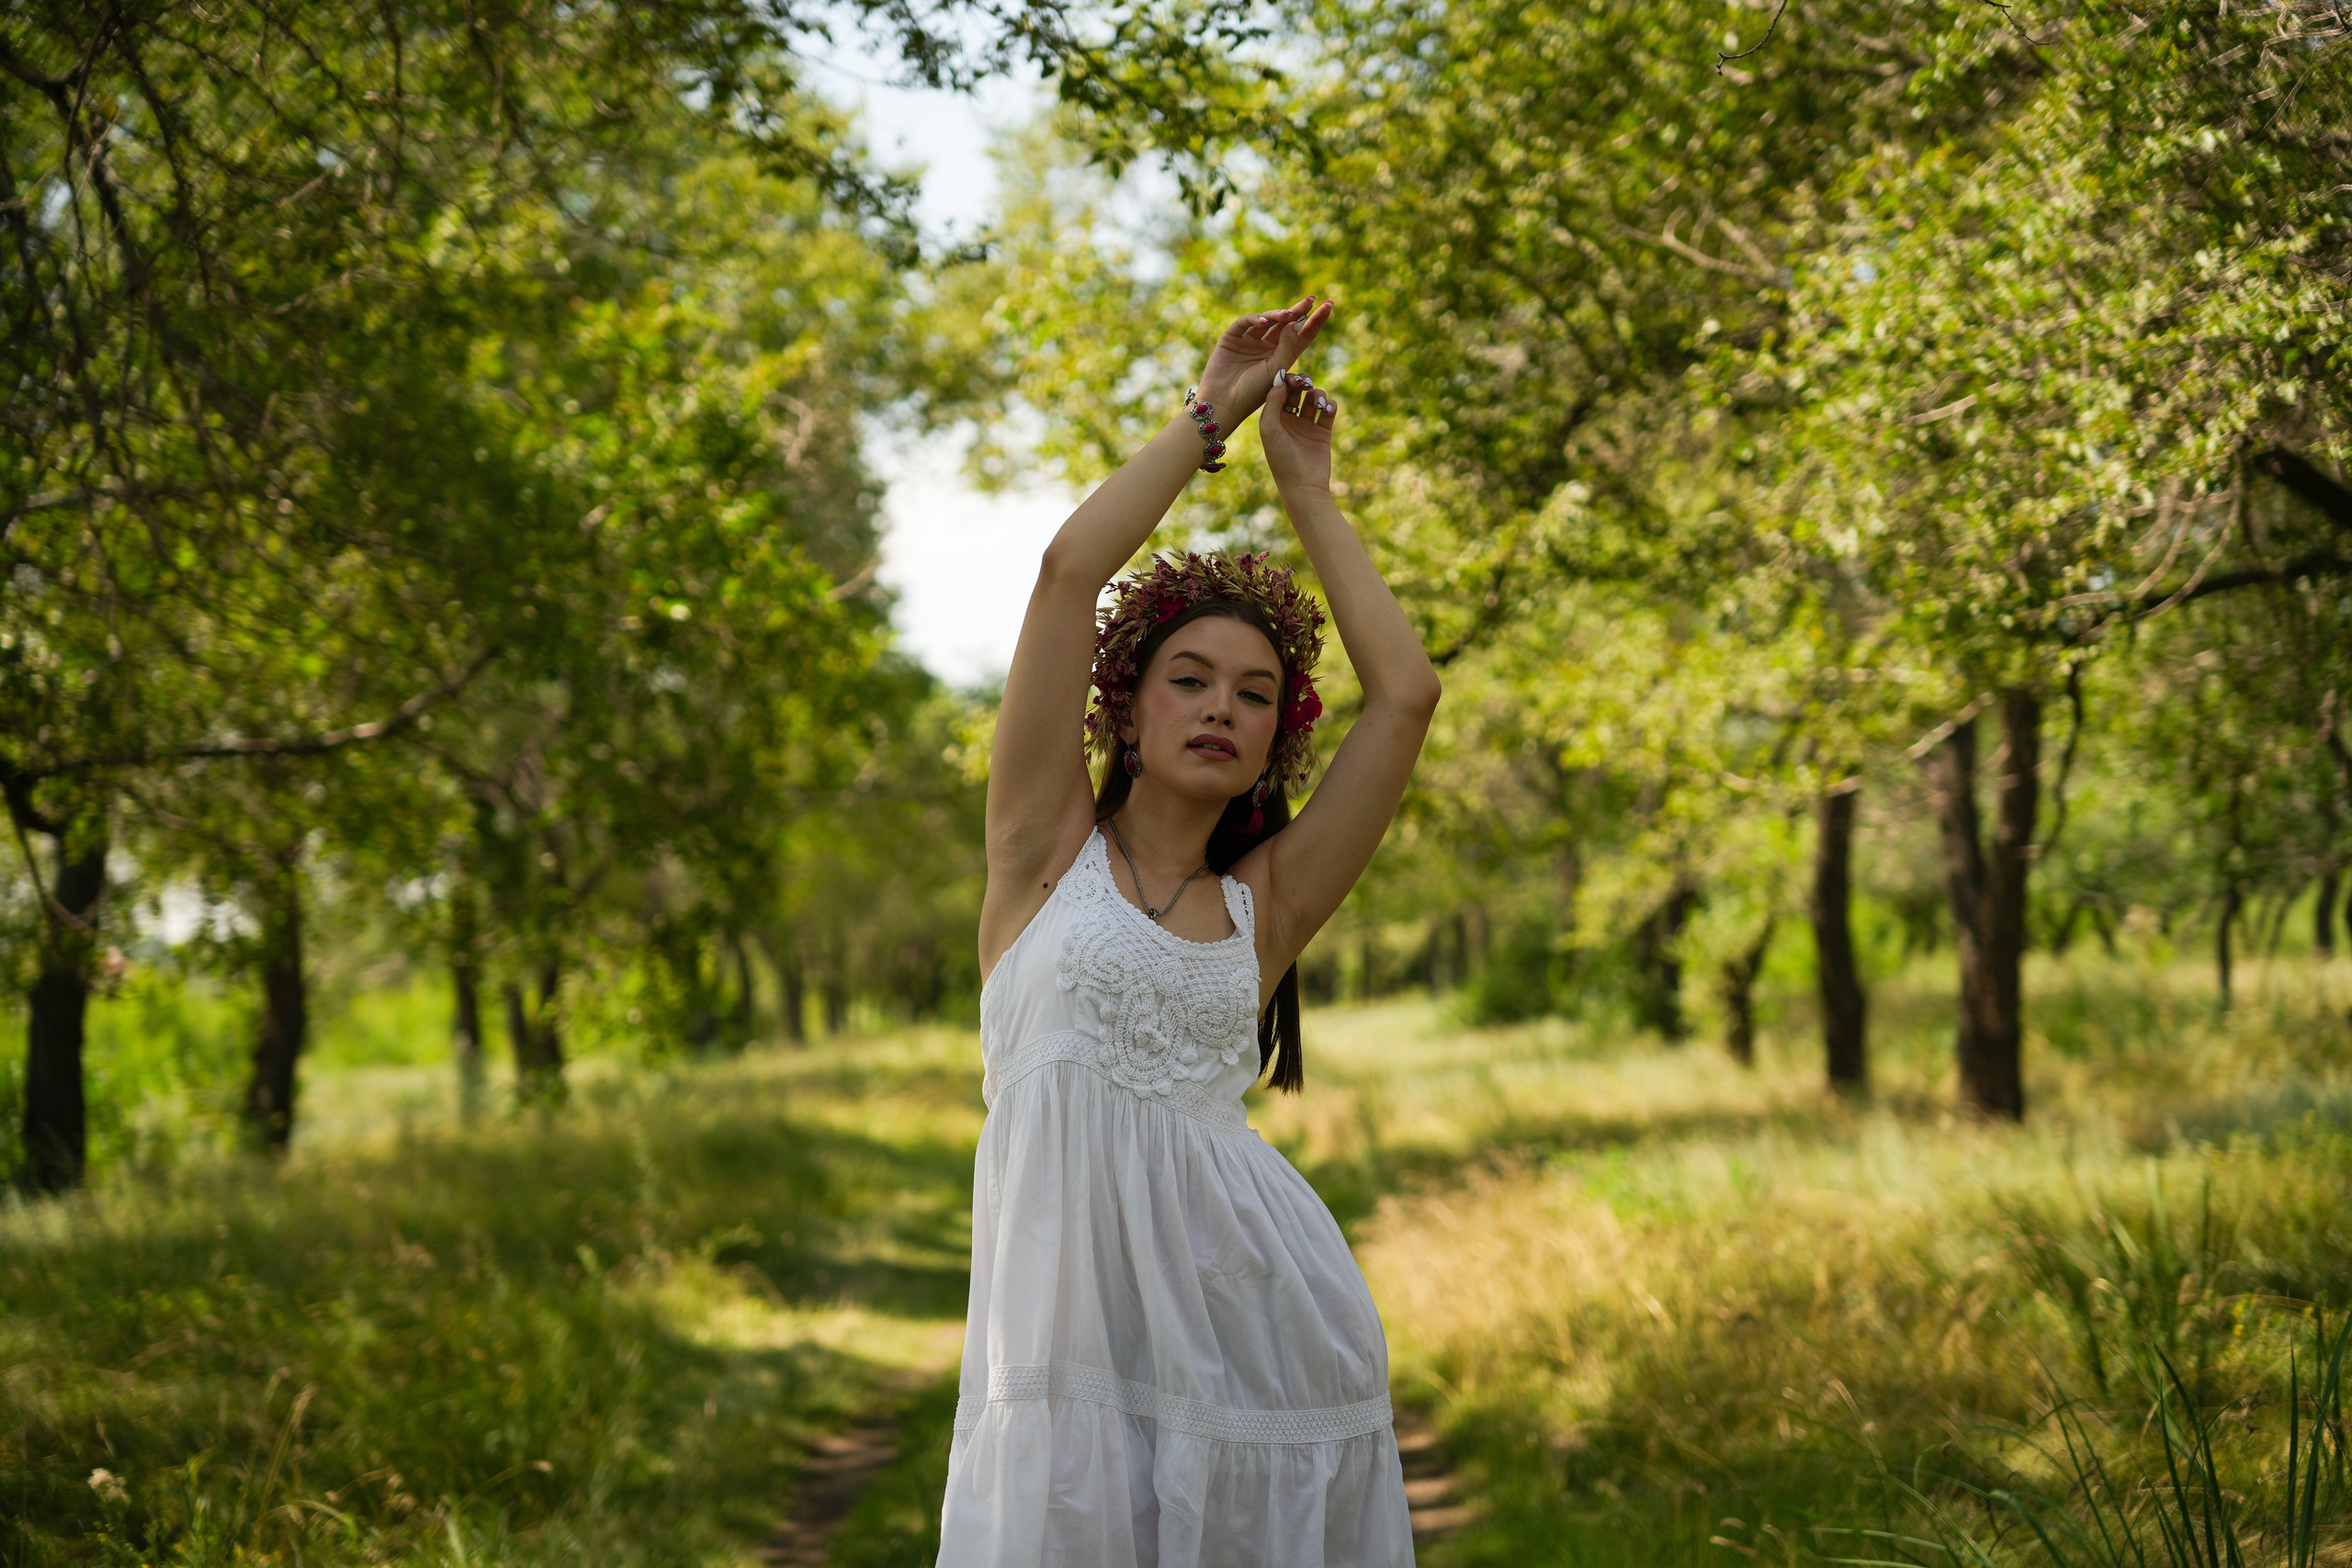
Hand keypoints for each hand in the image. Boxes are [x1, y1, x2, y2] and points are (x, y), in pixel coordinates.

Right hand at [1195, 297, 1334, 418]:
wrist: (1224, 403)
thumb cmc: (1253, 393)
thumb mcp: (1277, 370)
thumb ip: (1287, 346)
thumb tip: (1296, 322)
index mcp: (1283, 356)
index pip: (1303, 334)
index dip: (1315, 320)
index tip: (1328, 306)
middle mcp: (1268, 346)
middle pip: (1286, 323)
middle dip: (1299, 310)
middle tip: (1311, 300)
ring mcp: (1250, 340)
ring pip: (1267, 320)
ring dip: (1277, 315)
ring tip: (1287, 315)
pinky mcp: (1233, 337)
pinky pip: (1245, 322)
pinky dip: (1254, 319)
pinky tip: (1263, 322)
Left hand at [1260, 370, 1337, 493]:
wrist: (1303, 485)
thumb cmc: (1281, 459)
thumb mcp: (1270, 430)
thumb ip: (1272, 403)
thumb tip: (1279, 379)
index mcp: (1274, 418)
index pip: (1280, 391)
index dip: (1286, 380)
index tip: (1292, 377)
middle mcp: (1290, 420)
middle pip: (1298, 391)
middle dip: (1303, 383)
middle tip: (1306, 384)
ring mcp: (1307, 425)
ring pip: (1314, 398)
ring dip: (1317, 394)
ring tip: (1318, 402)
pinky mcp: (1323, 432)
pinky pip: (1329, 411)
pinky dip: (1330, 405)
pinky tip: (1327, 409)